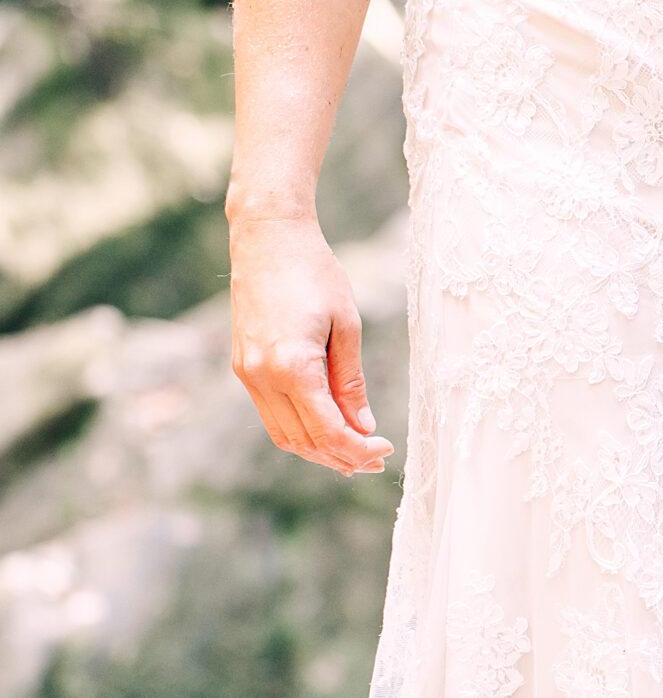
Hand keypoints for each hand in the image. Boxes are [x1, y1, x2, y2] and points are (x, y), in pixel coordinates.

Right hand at [228, 211, 392, 474]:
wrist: (268, 239)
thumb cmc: (315, 275)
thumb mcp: (347, 327)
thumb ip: (351, 382)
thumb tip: (363, 426)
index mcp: (291, 368)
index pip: (327, 431)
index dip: (357, 450)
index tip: (385, 450)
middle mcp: (261, 377)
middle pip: (302, 441)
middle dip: (341, 458)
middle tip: (375, 459)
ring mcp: (247, 374)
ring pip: (283, 434)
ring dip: (319, 450)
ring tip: (355, 451)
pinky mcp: (243, 367)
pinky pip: (271, 414)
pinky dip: (300, 429)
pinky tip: (329, 427)